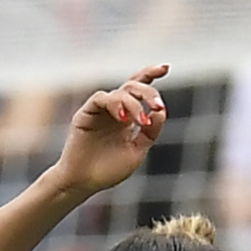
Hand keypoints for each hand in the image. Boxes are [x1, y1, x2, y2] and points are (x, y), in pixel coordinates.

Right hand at [51, 66, 167, 198]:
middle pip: (132, 87)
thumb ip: (150, 132)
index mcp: (127, 116)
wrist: (84, 183)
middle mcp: (114, 110)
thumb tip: (160, 111)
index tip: (165, 67)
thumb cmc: (109, 171)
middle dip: (148, 93)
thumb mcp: (137, 151)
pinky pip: (100, 98)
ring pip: (120, 93)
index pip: (139, 89)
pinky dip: (114, 104)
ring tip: (141, 121)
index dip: (151, 75)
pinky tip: (123, 118)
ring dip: (134, 104)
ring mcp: (100, 111)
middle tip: (157, 106)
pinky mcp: (85, 114)